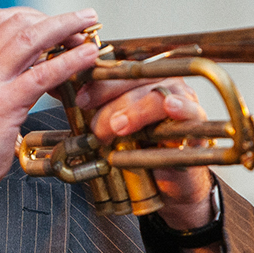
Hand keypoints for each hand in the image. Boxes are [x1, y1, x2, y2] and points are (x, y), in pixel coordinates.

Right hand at [0, 7, 100, 252]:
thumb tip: (27, 76)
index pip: (0, 20)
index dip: (34, 16)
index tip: (56, 22)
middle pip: (20, 23)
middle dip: (56, 19)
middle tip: (83, 21)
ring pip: (32, 39)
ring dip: (67, 28)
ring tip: (91, 28)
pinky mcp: (3, 104)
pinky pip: (43, 74)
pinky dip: (70, 61)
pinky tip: (87, 58)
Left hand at [77, 77, 214, 229]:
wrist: (165, 183)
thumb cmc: (138, 152)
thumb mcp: (109, 131)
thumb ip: (91, 112)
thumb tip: (57, 94)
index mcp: (138, 80)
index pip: (117, 69)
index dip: (97, 81)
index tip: (80, 99)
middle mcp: (160, 82)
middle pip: (135, 78)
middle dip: (111, 99)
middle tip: (97, 125)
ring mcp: (181, 98)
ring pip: (157, 93)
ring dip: (135, 110)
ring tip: (119, 128)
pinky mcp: (197, 120)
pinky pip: (189, 109)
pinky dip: (178, 108)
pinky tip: (169, 108)